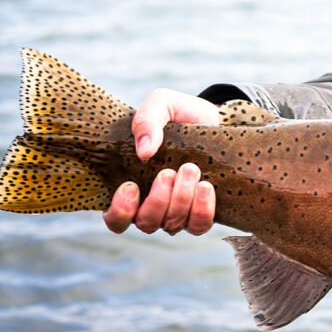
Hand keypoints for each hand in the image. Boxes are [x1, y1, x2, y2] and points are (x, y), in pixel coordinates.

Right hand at [103, 89, 220, 234]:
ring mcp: (178, 211)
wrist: (215, 119)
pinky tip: (205, 186)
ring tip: (190, 169)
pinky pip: (200, 225)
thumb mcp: (161, 105)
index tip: (132, 186)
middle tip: (170, 171)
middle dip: (158, 199)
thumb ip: (147, 121)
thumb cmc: (180, 114)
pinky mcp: (203, 211)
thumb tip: (144, 151)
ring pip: (173, 225)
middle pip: (146, 223)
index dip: (120, 211)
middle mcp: (152, 205)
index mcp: (132, 186)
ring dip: (181, 200)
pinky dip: (202, 209)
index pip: (116, 219)